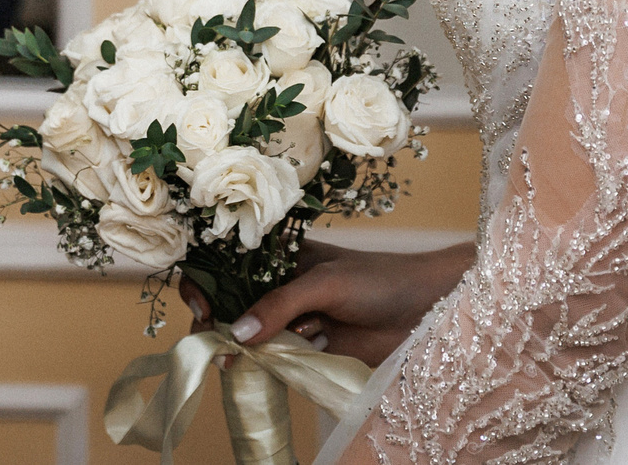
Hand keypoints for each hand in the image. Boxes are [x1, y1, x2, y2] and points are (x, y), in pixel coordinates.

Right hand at [181, 240, 475, 365]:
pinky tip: (255, 371)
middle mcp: (279, 287)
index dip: (205, 281)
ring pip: (249, 336)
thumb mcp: (324, 284)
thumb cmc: (378, 280)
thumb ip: (280, 306)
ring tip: (233, 362)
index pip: (226, 263)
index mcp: (278, 257)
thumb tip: (237, 334)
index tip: (201, 304)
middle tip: (214, 339)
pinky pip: (273, 362)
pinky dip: (262, 367)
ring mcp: (292, 320)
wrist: (425, 311)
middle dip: (215, 320)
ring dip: (237, 348)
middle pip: (230, 303)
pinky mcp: (307, 352)